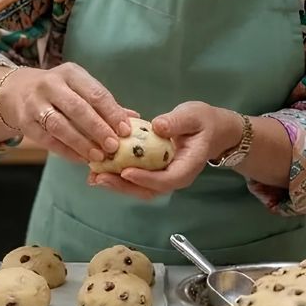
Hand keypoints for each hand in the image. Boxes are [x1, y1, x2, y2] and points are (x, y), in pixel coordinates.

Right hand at [0, 63, 137, 162]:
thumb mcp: (80, 88)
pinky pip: (48, 139)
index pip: (95, 93)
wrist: (17, 91)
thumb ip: (105, 104)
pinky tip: (80, 159)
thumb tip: (134, 119)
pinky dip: (66, 151)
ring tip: (98, 156)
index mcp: (70, 73)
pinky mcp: (25, 122)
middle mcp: (50, 84)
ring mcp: (35, 103)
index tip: (126, 130)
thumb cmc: (60, 92)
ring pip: (60, 125)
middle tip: (114, 146)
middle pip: (77, 108)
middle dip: (98, 128)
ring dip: (81, 143)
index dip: (112, 113)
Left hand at [89, 102, 242, 198]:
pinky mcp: (153, 173)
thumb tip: (157, 126)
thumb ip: (177, 122)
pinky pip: (136, 180)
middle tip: (99, 177)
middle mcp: (175, 178)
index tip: (125, 171)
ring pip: (139, 189)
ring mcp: (163, 178)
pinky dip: (117, 177)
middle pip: (148, 190)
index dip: (145, 178)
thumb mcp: (194, 115)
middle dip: (123, 186)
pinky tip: (99, 171)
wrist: (211, 130)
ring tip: (94, 177)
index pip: (167, 179)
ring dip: (116, 185)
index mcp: (188, 166)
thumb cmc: (203, 122)